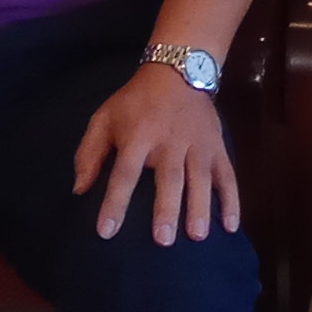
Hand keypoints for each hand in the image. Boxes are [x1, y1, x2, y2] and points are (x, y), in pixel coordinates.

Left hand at [73, 69, 241, 243]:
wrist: (178, 72)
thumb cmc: (135, 103)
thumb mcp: (104, 118)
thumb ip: (89, 153)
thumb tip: (79, 190)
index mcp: (138, 136)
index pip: (125, 173)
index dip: (115, 202)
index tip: (106, 232)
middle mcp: (170, 141)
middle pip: (168, 177)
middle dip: (166, 209)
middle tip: (163, 240)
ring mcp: (198, 144)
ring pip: (200, 178)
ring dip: (200, 207)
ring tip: (197, 236)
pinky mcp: (217, 147)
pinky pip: (228, 176)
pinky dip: (232, 200)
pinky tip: (231, 226)